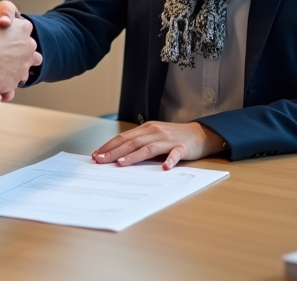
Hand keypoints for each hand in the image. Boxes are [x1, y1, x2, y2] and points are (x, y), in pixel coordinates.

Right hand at [0, 4, 40, 103]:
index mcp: (24, 28)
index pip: (23, 29)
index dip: (11, 32)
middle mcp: (28, 48)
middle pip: (28, 52)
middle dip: (17, 55)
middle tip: (0, 55)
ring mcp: (22, 67)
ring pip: (20, 72)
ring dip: (10, 73)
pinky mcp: (12, 84)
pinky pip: (8, 89)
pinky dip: (0, 90)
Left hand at [92, 121, 224, 169]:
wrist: (200, 134)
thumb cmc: (174, 137)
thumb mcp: (154, 137)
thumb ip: (139, 144)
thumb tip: (118, 155)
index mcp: (146, 129)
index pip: (123, 137)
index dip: (109, 146)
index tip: (96, 155)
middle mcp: (155, 132)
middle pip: (131, 142)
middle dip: (114, 152)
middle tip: (100, 160)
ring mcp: (168, 139)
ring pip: (148, 148)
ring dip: (133, 156)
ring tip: (121, 163)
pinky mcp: (182, 147)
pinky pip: (175, 154)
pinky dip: (169, 160)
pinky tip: (164, 168)